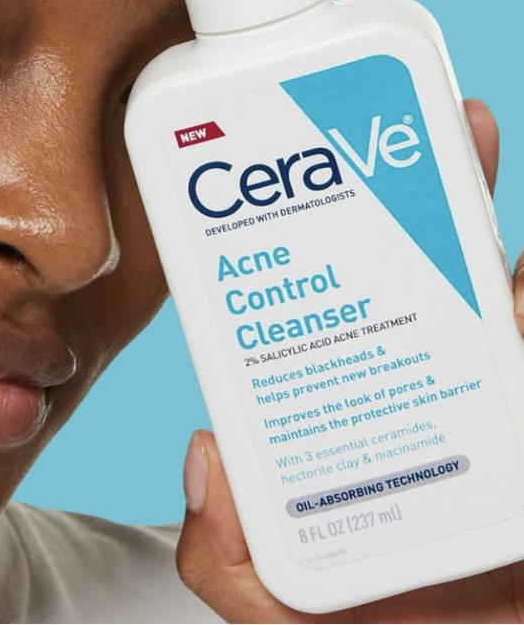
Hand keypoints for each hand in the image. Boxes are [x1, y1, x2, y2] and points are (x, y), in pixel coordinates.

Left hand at [177, 100, 523, 622]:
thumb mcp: (283, 610)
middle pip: (423, 267)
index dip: (323, 239)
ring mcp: (493, 396)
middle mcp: (425, 385)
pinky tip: (522, 267)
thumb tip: (204, 460)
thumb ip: (228, 560)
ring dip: (481, 209)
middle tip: (431, 122)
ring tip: (470, 136)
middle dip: (427, 187)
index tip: (309, 173)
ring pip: (493, 286)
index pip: (336, 308)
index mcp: (354, 409)